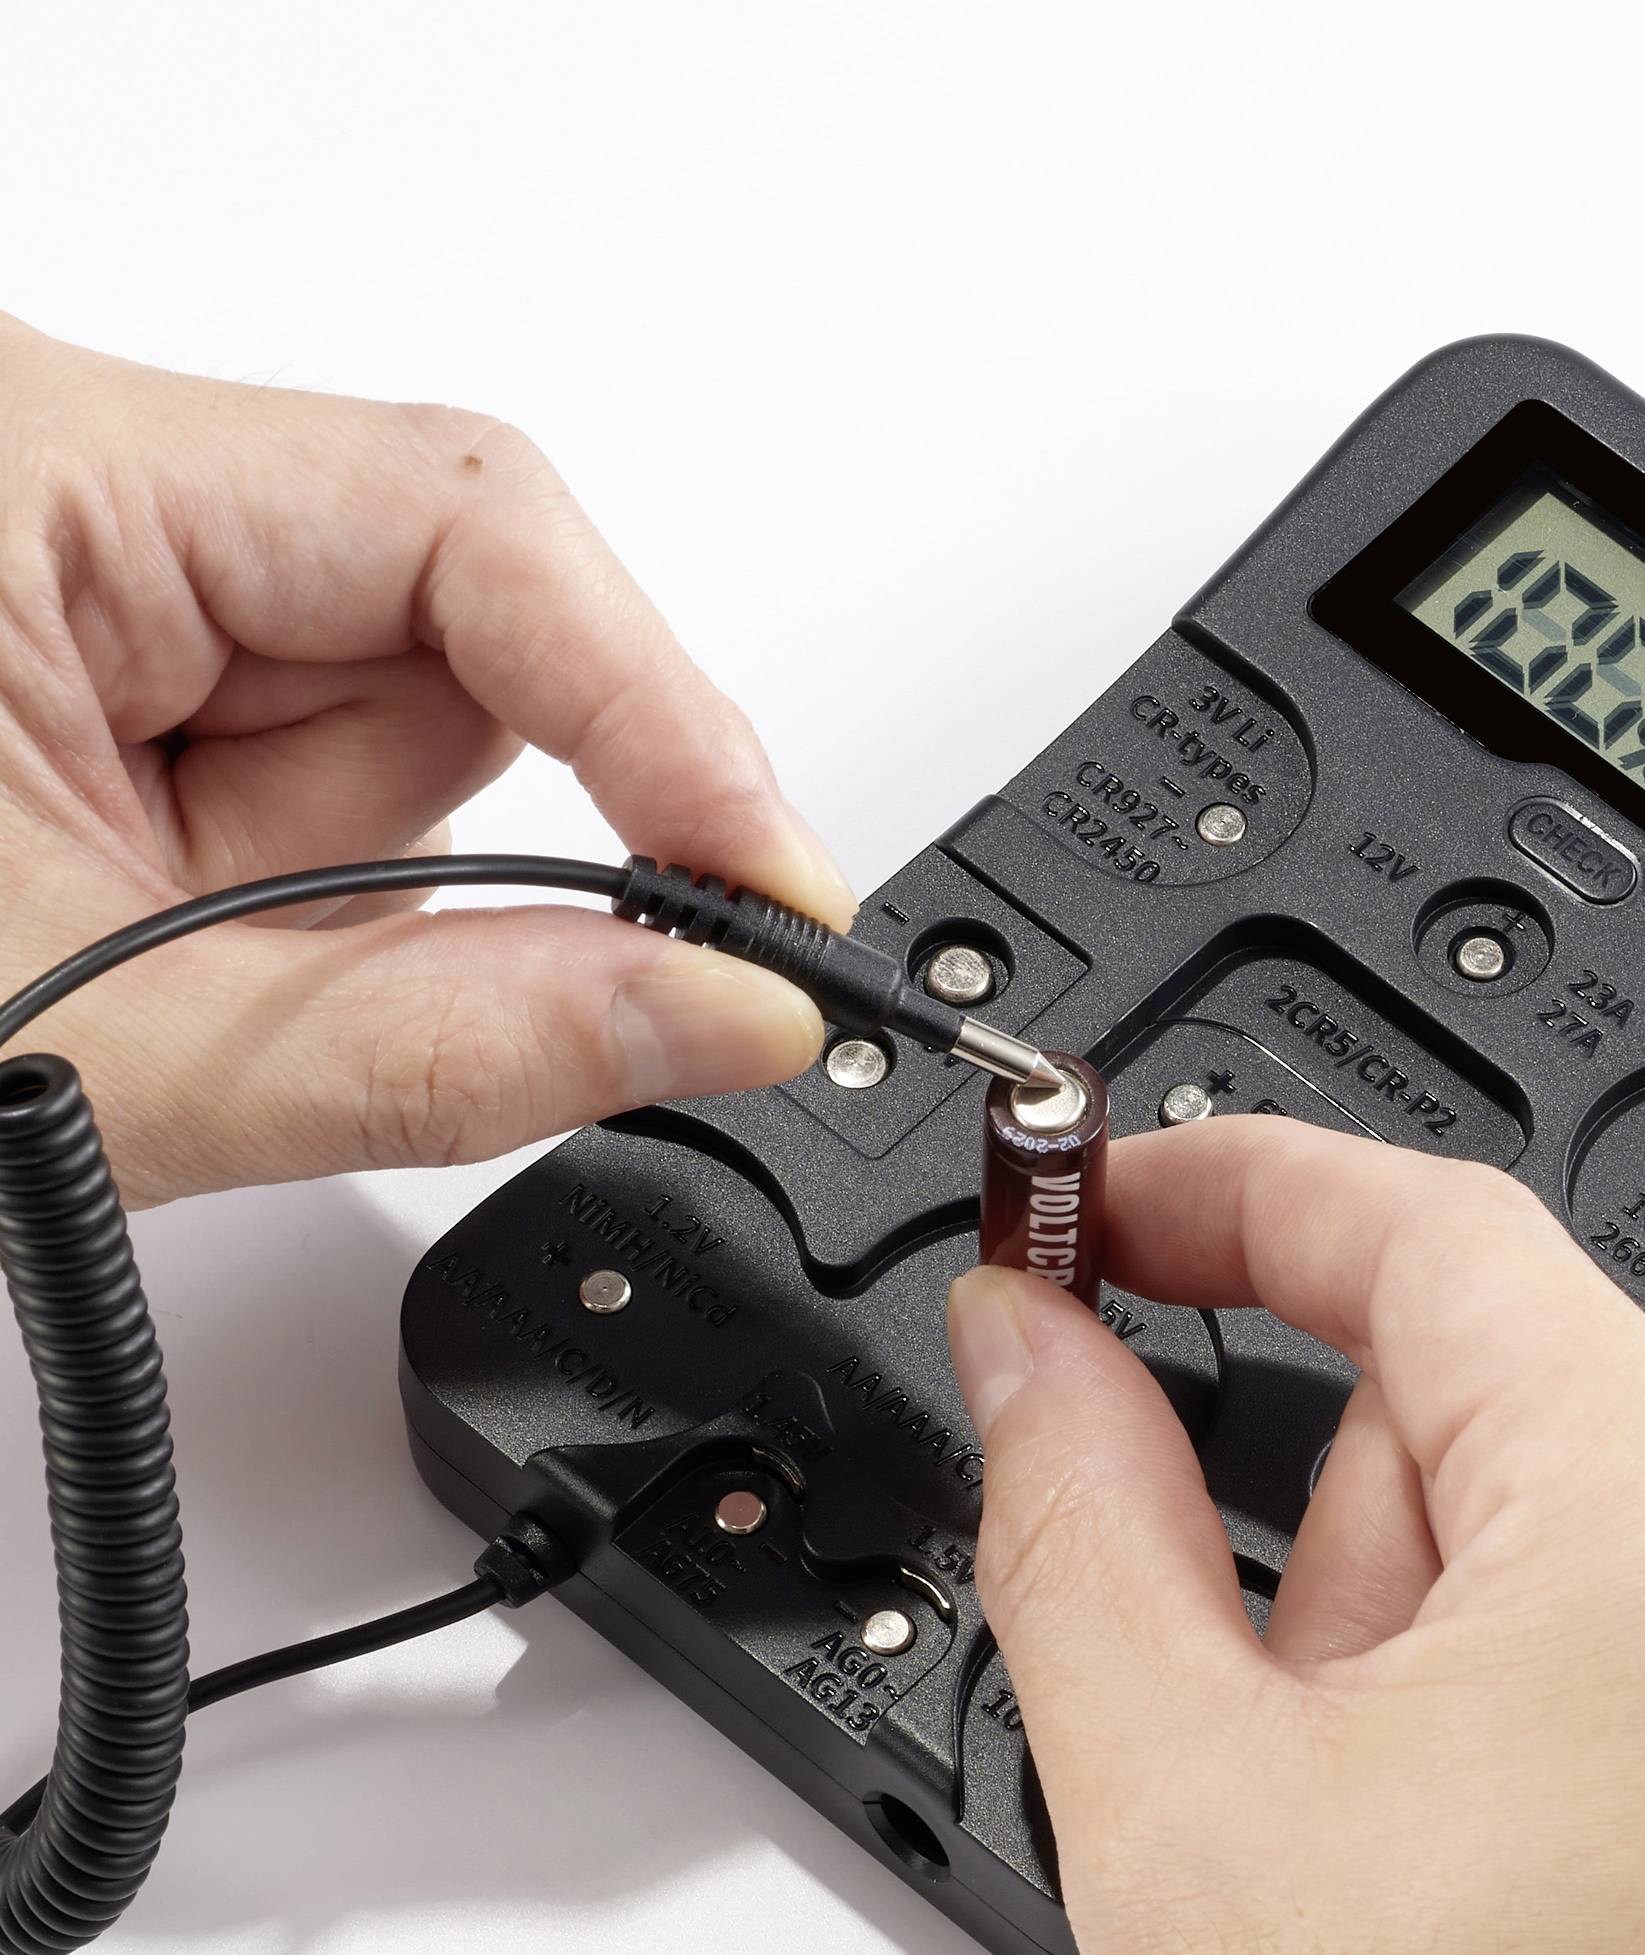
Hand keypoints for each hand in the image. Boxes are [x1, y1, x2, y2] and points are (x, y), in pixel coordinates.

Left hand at [0, 316, 848, 1203]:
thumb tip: (725, 1009)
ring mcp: (89, 567)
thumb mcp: (96, 1043)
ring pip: (385, 713)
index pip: (473, 529)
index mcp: (42, 475)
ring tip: (145, 969)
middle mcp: (77, 482)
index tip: (766, 884)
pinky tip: (146, 929)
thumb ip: (447, 1035)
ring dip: (326, 878)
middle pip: (445, 632)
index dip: (662, 711)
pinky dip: (279, 880)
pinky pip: (302, 753)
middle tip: (299, 983)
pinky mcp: (95, 653)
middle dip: (417, 840)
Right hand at [947, 1122, 1644, 1953]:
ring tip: (1451, 1846)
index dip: (1236, 1189)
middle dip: (1375, 1522)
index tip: (1115, 1197)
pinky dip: (1616, 1684)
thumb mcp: (1197, 1821)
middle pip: (1521, 1393)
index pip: (1431, 1226)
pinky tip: (1563, 1859)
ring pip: (1623, 1502)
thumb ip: (1083, 1515)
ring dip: (1490, 1622)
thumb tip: (1027, 1337)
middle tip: (1316, 1736)